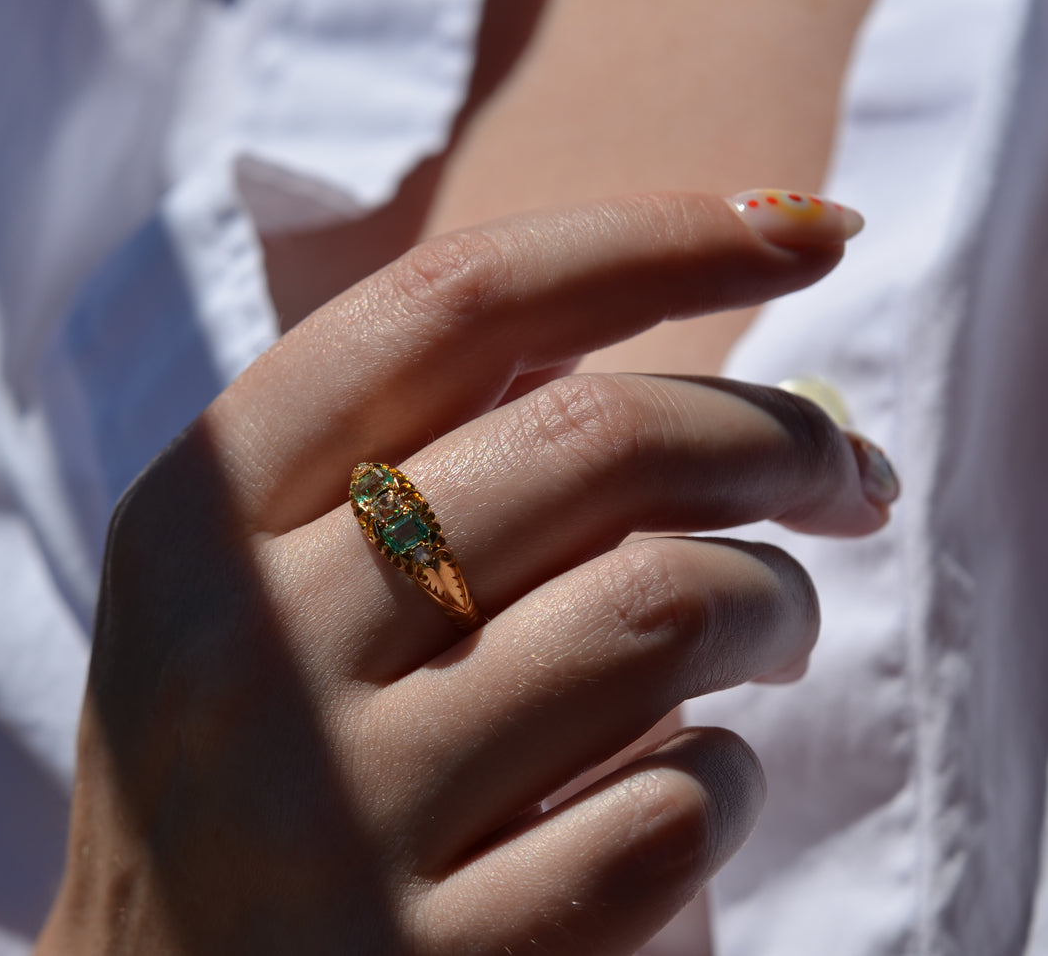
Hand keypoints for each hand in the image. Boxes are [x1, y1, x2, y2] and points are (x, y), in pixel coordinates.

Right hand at [35, 191, 888, 954]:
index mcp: (197, 523)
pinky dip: (729, 782)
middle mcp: (249, 649)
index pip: (448, 304)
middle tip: (849, 472)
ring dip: (772, 604)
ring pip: (659, 616)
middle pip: (587, 439)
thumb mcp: (240, 601)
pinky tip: (701, 783)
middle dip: (773, 436)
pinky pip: (669, 815)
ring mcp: (337, 817)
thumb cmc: (233, 789)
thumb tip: (624, 333)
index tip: (802, 230)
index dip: (650, 237)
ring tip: (779, 628)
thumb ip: (380, 462)